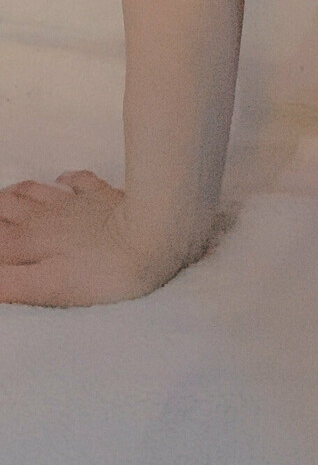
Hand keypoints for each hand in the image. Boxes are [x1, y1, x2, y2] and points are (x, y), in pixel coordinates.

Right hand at [0, 169, 196, 305]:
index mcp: (30, 240)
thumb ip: (9, 283)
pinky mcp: (102, 195)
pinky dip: (65, 179)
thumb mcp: (47, 287)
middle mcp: (46, 216)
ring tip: (6, 196)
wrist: (154, 235)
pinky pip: (78, 180)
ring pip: (35, 191)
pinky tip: (61, 179)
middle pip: (7, 208)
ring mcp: (75, 202)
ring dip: (16, 194)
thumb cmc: (102, 271)